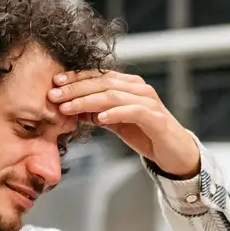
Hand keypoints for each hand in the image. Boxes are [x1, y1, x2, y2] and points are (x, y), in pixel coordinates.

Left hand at [50, 70, 200, 177]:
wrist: (175, 154)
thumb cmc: (147, 135)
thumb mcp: (117, 123)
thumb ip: (98, 113)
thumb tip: (73, 109)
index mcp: (129, 85)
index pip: (98, 76)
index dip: (75, 78)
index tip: (54, 84)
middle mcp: (139, 89)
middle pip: (102, 82)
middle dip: (75, 88)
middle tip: (54, 95)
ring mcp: (148, 102)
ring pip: (113, 95)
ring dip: (87, 101)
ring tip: (68, 108)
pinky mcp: (156, 118)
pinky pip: (133, 111)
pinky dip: (115, 113)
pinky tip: (99, 118)